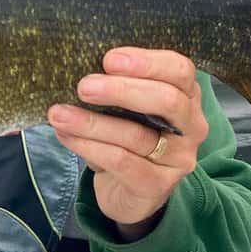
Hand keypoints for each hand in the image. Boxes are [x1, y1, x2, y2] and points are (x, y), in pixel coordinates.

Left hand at [47, 47, 209, 233]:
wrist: (128, 192)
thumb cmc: (127, 138)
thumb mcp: (126, 108)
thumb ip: (116, 85)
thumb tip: (79, 66)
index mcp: (187, 96)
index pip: (180, 70)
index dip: (147, 62)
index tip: (109, 59)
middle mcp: (192, 126)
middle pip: (167, 100)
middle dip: (121, 90)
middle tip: (84, 86)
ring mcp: (178, 159)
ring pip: (136, 135)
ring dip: (92, 122)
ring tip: (59, 114)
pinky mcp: (157, 185)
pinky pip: (121, 162)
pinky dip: (89, 147)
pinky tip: (66, 136)